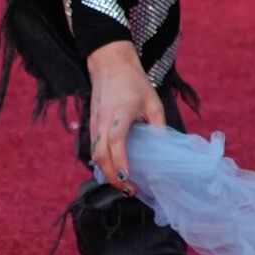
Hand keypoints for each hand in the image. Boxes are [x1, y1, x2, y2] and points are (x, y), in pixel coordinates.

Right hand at [86, 40, 165, 194]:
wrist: (110, 65)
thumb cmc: (134, 82)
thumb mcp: (152, 102)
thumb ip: (157, 124)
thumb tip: (163, 146)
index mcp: (118, 118)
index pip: (115, 147)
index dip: (121, 166)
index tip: (130, 180)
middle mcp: (101, 124)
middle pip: (100, 158)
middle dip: (112, 177)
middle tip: (129, 189)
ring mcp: (93, 125)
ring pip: (94, 156)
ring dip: (105, 172)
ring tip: (123, 183)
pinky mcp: (91, 125)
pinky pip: (93, 148)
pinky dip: (102, 162)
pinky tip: (114, 168)